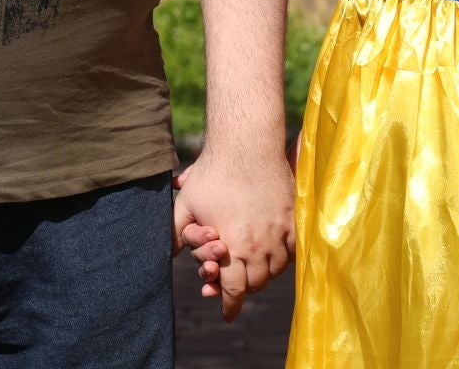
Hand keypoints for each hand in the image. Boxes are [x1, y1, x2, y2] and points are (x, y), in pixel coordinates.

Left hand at [171, 145, 294, 321]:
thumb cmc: (213, 174)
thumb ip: (175, 233)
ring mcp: (279, 232)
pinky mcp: (294, 218)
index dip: (230, 305)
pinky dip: (285, 257)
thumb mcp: (186, 205)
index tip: (228, 314)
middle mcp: (258, 245)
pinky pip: (294, 250)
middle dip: (244, 287)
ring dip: (264, 273)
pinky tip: (276, 254)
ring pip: (276, 269)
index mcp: (232, 247)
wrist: (246, 145)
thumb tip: (164, 255)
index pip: (233, 290)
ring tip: (253, 267)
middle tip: (237, 284)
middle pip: (256, 283)